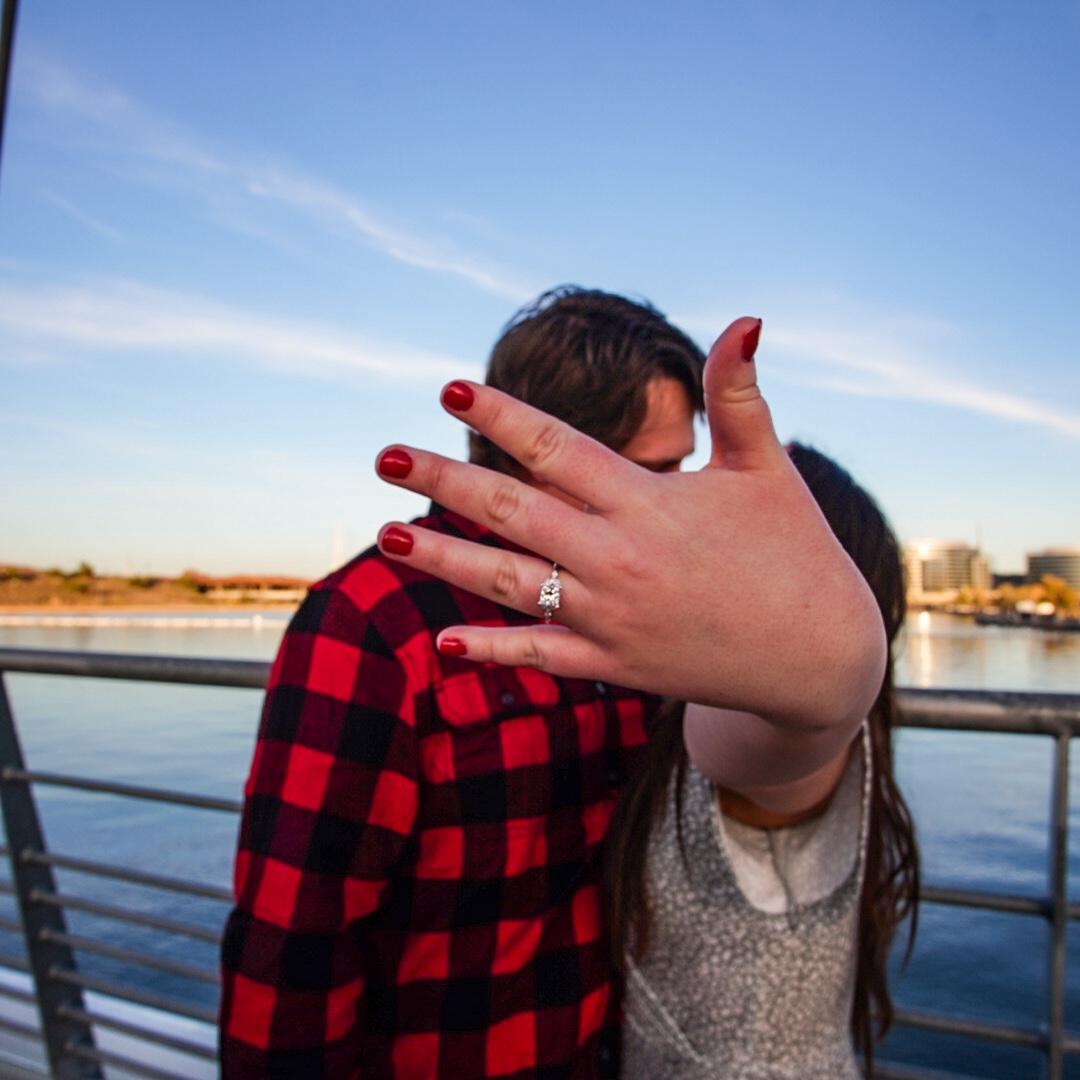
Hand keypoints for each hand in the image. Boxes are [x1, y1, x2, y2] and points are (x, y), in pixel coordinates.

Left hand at [374, 318, 885, 728]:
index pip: (556, 449)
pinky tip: (443, 643)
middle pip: (511, 511)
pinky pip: (540, 656)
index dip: (500, 415)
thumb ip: (740, 396)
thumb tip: (747, 317)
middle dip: (443, 479)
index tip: (448, 388)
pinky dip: (492, 651)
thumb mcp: (767, 468)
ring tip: (385, 535)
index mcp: (650, 503)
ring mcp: (611, 617)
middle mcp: (618, 559)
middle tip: (383, 453)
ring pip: (508, 582)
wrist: (818, 658)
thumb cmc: (795, 552)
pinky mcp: (615, 664)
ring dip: (443, 557)